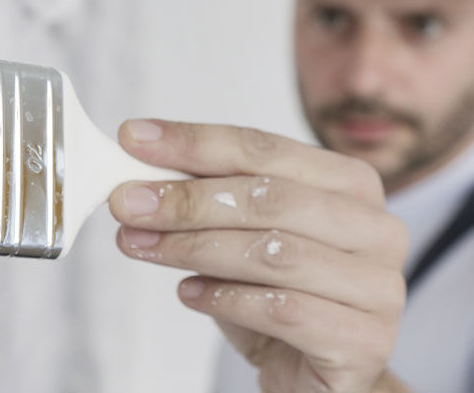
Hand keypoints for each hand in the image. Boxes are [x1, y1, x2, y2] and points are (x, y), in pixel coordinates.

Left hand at [108, 120, 408, 392]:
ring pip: (272, 253)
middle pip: (269, 197)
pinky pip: (283, 310)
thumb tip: (138, 175)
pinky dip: (223, 297)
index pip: (263, 148)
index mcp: (348, 183)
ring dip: (191, 247)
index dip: (193, 141)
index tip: (134, 139)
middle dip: (186, 199)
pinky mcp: (364, 340)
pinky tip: (188, 292)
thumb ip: (205, 198)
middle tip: (127, 203)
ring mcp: (377, 286)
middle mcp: (375, 227)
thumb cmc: (276, 291)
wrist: (314, 367)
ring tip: (140, 246)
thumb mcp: (241, 233)